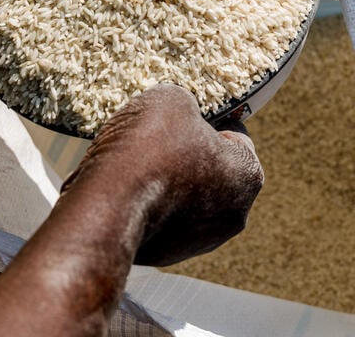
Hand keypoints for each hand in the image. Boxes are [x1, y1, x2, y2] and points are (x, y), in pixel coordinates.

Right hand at [61, 84, 263, 265]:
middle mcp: (233, 214)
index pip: (237, 134)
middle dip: (187, 151)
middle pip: (212, 169)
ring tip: (136, 161)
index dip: (211, 118)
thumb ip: (186, 103)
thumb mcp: (172, 99)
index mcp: (249, 174)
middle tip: (157, 136)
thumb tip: (179, 111)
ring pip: (185, 196)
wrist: (106, 205)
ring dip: (166, 179)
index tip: (187, 113)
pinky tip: (125, 186)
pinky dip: (146, 202)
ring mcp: (199, 241)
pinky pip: (160, 218)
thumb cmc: (149, 148)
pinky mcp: (164, 255)